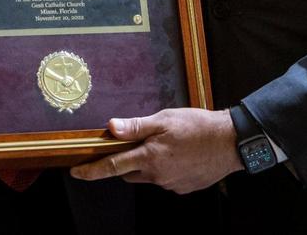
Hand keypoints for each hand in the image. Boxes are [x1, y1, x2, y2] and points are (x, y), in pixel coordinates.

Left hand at [70, 108, 242, 193]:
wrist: (230, 143)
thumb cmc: (198, 127)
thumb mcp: (164, 120)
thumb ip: (136, 126)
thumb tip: (111, 127)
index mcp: (149, 158)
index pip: (113, 166)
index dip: (92, 171)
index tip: (76, 172)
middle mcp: (158, 176)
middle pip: (129, 172)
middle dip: (124, 161)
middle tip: (132, 144)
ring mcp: (171, 184)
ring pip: (148, 175)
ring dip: (146, 163)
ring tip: (162, 144)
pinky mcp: (184, 187)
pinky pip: (165, 179)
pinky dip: (164, 168)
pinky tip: (177, 154)